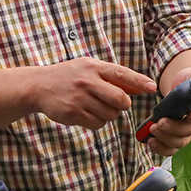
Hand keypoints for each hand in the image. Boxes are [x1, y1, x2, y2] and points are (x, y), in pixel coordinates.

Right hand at [30, 58, 154, 129]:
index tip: (152, 88)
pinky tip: (85, 113)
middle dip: (122, 104)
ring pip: (110, 115)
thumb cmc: (69, 76)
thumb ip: (113, 77)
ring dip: (107, 114)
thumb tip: (141, 87)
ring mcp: (80, 98)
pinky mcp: (73, 113)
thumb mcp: (89, 68)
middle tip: (113, 102)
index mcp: (94, 67)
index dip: (139, 82)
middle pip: (121, 99)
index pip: (122, 74)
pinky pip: (97, 123)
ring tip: (93, 105)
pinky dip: (96, 121)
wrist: (38, 86)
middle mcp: (88, 81)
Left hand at [145, 51, 190, 157]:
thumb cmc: (189, 84)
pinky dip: (160, 148)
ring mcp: (185, 134)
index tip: (190, 116)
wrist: (184, 90)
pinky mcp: (173, 139)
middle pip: (188, 133)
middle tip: (159, 123)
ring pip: (179, 143)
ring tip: (152, 130)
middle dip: (172, 129)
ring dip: (164, 139)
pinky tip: (151, 142)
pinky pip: (170, 149)